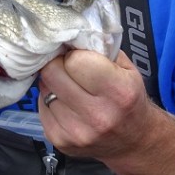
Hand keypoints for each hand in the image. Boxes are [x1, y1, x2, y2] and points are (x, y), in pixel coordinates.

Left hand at [36, 50, 151, 160]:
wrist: (134, 141)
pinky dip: (50, 100)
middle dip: (57, 64)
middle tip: (68, 67)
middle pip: (52, 73)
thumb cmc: (129, 98)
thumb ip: (100, 49)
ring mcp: (76, 132)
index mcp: (118, 92)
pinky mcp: (60, 141)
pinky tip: (66, 103)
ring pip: (44, 90)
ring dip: (53, 84)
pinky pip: (41, 107)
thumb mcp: (126, 69)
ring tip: (70, 87)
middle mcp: (97, 116)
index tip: (79, 56)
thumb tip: (69, 33)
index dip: (74, 54)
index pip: (75, 60)